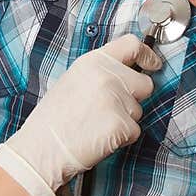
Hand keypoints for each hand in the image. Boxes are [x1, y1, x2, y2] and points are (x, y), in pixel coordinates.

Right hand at [0, 34, 160, 195]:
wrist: (41, 149)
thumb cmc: (53, 119)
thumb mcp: (72, 81)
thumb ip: (100, 72)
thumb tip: (123, 72)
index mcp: (93, 62)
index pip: (132, 46)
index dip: (147, 55)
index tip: (153, 64)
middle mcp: (108, 76)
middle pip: (144, 84)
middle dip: (134, 98)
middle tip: (110, 110)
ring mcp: (116, 100)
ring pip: (138, 110)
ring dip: (124, 120)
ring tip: (96, 125)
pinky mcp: (122, 125)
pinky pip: (134, 131)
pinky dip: (122, 138)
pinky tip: (100, 137)